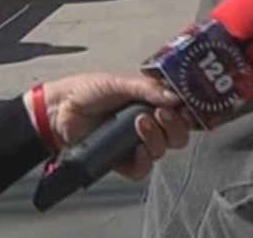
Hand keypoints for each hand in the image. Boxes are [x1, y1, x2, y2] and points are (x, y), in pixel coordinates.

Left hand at [25, 73, 190, 180]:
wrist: (61, 110)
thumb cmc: (88, 91)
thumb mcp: (120, 82)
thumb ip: (148, 89)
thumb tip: (174, 97)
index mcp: (154, 103)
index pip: (184, 112)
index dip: (191, 113)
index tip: (189, 108)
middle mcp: (150, 124)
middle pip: (179, 135)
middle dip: (175, 126)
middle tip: (163, 114)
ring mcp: (137, 143)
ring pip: (163, 150)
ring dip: (157, 138)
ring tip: (140, 123)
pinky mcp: (123, 161)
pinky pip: (143, 169)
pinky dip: (144, 161)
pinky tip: (137, 149)